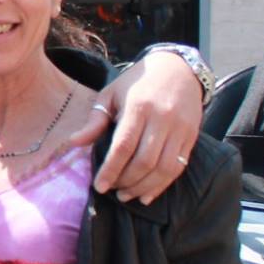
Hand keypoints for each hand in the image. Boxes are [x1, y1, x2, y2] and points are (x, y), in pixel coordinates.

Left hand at [66, 51, 204, 202]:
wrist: (178, 68)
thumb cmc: (137, 82)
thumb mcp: (111, 93)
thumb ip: (95, 120)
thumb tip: (73, 143)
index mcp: (138, 107)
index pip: (123, 146)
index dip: (111, 170)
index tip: (99, 186)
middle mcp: (162, 119)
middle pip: (144, 161)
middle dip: (126, 181)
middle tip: (112, 192)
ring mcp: (180, 129)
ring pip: (164, 168)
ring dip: (144, 187)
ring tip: (127, 196)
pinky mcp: (191, 137)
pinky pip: (178, 167)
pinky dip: (162, 185)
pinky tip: (147, 194)